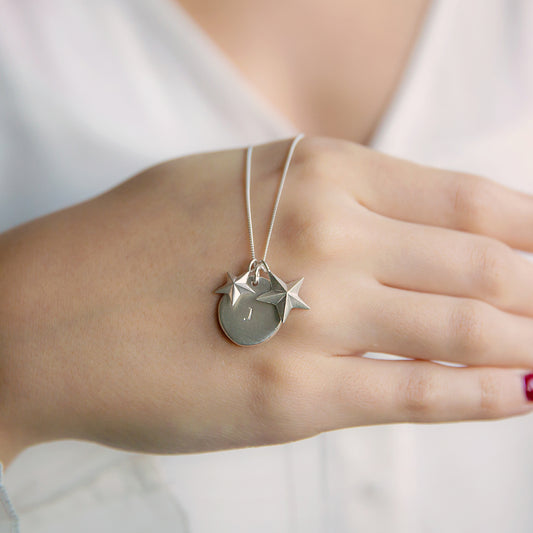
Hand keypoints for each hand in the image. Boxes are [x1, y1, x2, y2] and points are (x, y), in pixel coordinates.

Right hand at [2, 136, 532, 463]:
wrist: (48, 312)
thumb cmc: (135, 242)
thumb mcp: (237, 184)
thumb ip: (321, 198)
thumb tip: (404, 224)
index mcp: (314, 172)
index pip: (465, 199)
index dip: (525, 229)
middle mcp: (326, 234)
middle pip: (480, 263)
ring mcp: (312, 318)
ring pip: (462, 329)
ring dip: (520, 341)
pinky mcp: (293, 398)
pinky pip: (415, 394)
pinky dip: (478, 396)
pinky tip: (517, 395)